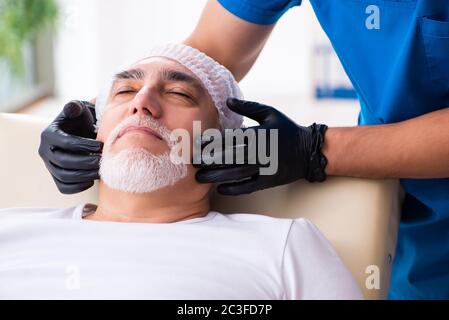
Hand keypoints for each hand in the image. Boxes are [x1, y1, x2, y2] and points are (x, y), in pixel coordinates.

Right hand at [38, 101, 103, 193]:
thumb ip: (75, 107)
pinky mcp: (56, 177)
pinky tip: (91, 181)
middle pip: (64, 162)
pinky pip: (63, 187)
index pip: (66, 143)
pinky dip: (77, 187)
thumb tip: (72, 108)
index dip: (85, 145)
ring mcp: (49, 165)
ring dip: (84, 176)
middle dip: (86, 162)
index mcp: (49, 134)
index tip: (101, 146)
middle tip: (102, 161)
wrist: (80, 131)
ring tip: (100, 171)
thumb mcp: (78, 109)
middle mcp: (45, 151)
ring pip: (64, 176)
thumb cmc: (81, 119)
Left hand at [194, 99, 328, 195]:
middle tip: (192, 162)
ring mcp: (264, 168)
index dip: (211, 142)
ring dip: (216, 176)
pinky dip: (234, 189)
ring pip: (236, 174)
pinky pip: (248, 187)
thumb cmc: (286, 129)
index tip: (196, 144)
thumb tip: (227, 101)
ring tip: (200, 178)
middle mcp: (260, 152)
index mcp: (259, 134)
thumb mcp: (270, 113)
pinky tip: (220, 189)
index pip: (230, 138)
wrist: (309, 151)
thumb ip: (248, 107)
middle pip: (229, 157)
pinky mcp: (268, 181)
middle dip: (209, 160)